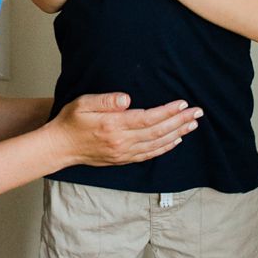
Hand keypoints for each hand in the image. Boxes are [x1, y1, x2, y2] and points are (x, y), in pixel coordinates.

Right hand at [52, 92, 201, 166]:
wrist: (60, 147)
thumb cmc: (70, 122)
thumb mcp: (82, 103)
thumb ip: (105, 100)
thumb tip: (127, 98)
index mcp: (113, 125)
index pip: (148, 118)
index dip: (168, 111)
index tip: (183, 104)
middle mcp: (121, 141)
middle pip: (158, 131)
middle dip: (180, 121)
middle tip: (197, 113)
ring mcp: (123, 152)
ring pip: (157, 144)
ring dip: (178, 134)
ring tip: (192, 125)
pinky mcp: (122, 159)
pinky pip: (149, 154)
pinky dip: (165, 147)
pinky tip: (176, 140)